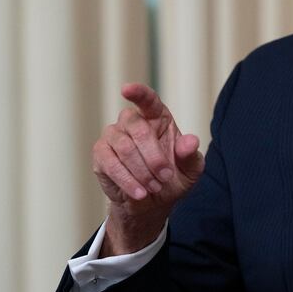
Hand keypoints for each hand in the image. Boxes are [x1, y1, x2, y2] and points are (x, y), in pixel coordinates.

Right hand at [92, 83, 204, 253]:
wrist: (152, 202)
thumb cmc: (172, 178)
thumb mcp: (190, 170)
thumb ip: (191, 155)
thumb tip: (191, 142)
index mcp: (157, 117)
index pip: (147, 100)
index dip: (138, 93)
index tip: (127, 89)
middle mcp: (132, 121)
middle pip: (138, 129)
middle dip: (154, 157)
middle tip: (165, 177)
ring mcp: (114, 136)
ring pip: (124, 148)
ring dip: (142, 171)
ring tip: (154, 187)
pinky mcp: (101, 155)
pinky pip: (110, 164)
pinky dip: (127, 180)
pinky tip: (139, 193)